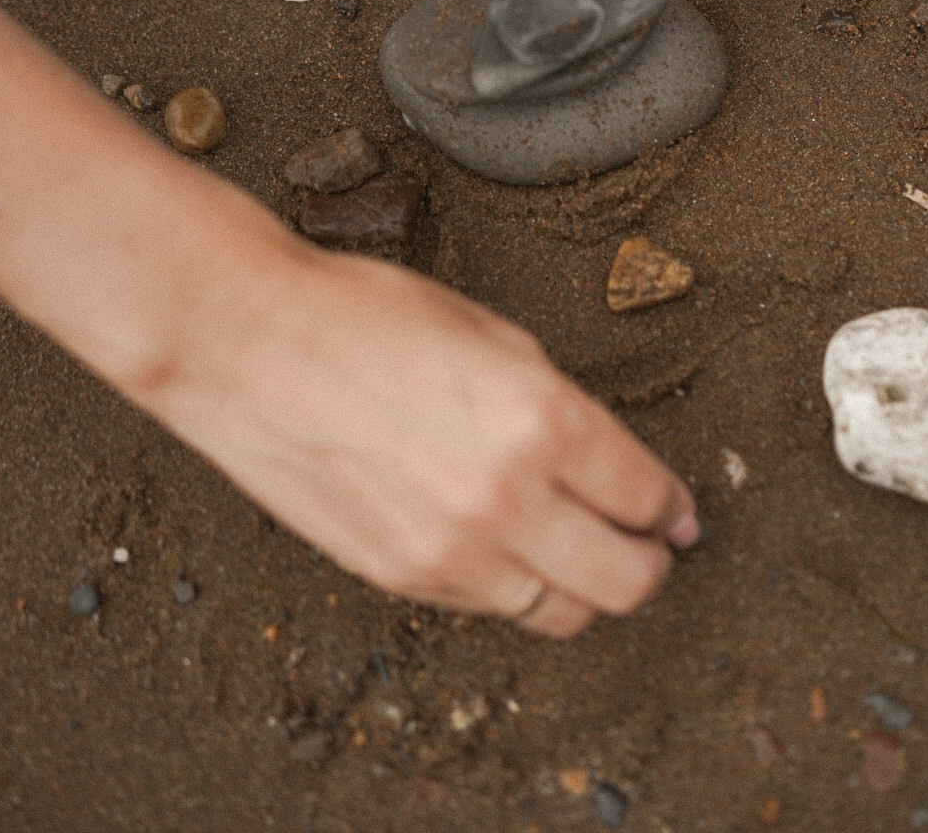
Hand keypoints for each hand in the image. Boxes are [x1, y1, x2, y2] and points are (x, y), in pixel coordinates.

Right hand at [137, 236, 699, 638]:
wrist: (248, 342)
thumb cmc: (364, 314)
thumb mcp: (490, 332)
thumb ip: (556, 404)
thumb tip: (605, 459)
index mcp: (541, 417)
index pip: (644, 495)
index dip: (672, 507)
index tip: (678, 513)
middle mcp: (506, 497)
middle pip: (624, 582)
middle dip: (650, 563)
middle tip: (652, 544)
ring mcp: (450, 549)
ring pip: (560, 613)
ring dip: (583, 585)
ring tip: (579, 551)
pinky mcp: (400, 576)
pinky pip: (489, 606)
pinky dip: (514, 585)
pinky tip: (504, 543)